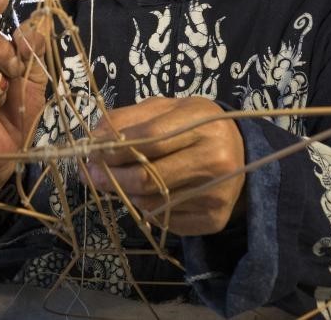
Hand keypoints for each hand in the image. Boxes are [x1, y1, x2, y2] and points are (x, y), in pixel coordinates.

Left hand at [84, 96, 245, 235]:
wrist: (241, 155)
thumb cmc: (194, 127)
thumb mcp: (165, 110)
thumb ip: (127, 119)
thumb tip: (94, 139)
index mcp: (202, 121)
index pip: (149, 139)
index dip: (113, 148)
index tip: (91, 153)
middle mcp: (215, 158)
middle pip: (147, 176)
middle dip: (111, 177)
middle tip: (90, 175)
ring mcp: (216, 192)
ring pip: (152, 202)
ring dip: (126, 193)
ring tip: (120, 182)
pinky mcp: (214, 219)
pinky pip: (165, 220)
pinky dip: (148, 209)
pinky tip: (150, 195)